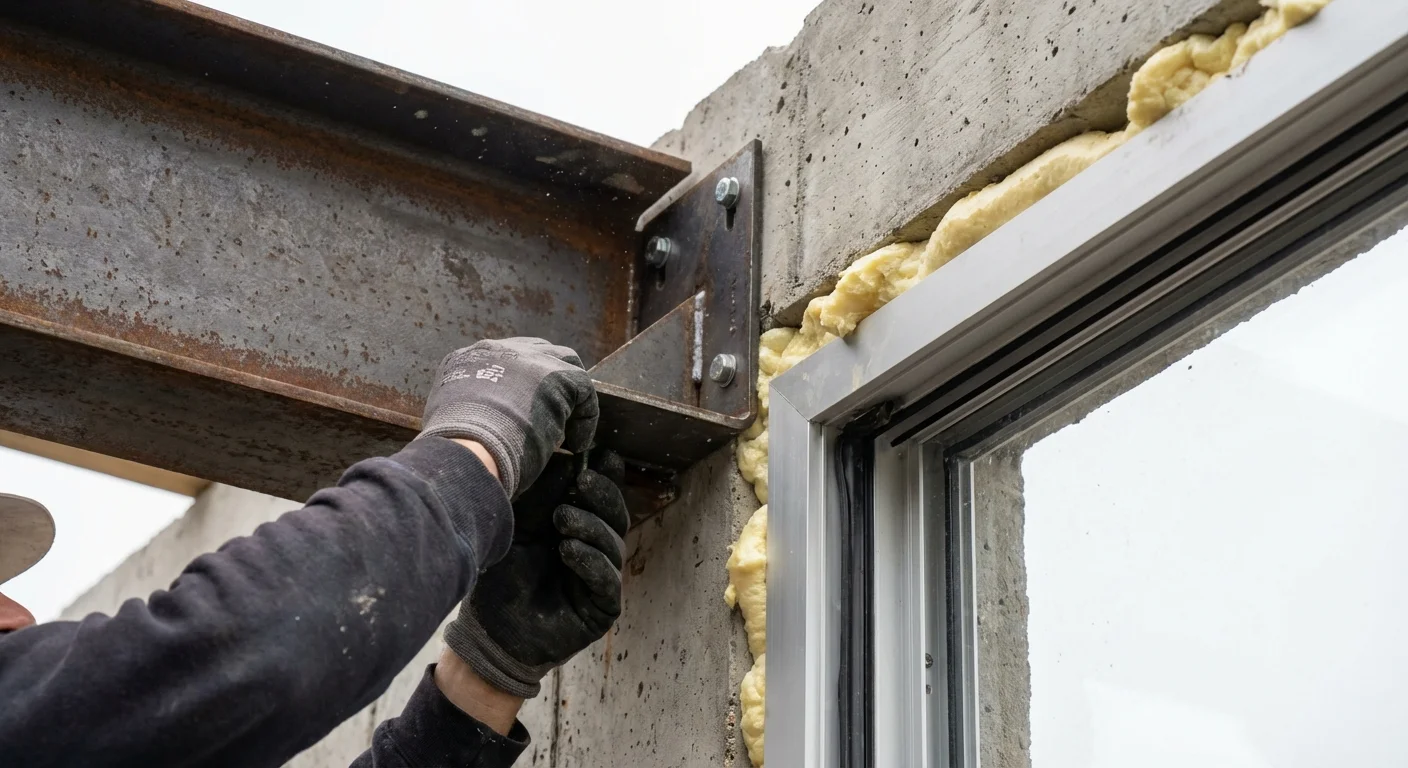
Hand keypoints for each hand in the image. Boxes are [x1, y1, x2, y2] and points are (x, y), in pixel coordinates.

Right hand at [419, 338, 597, 497]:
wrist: (468, 447)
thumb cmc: (458, 447)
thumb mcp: (455, 421)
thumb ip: (474, 414)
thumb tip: (495, 430)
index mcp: (467, 360)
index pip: (501, 361)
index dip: (517, 386)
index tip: (523, 412)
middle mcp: (498, 350)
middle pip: (534, 352)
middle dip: (546, 379)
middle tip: (552, 411)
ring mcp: (529, 358)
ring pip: (563, 362)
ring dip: (568, 390)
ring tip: (569, 423)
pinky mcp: (557, 374)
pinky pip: (583, 389)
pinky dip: (584, 417)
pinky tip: (576, 443)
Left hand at [443, 451, 628, 697]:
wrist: (490, 635)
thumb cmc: (501, 578)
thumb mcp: (518, 527)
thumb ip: (541, 497)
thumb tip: (567, 460)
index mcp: (580, 526)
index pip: (603, 496)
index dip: (606, 476)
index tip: (597, 455)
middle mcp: (597, 549)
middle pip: (616, 515)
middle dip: (603, 495)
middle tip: (582, 481)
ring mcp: (602, 579)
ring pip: (613, 543)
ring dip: (591, 526)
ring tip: (562, 518)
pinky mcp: (603, 608)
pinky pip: (607, 579)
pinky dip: (590, 560)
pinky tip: (568, 550)